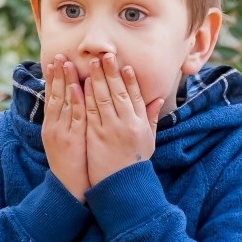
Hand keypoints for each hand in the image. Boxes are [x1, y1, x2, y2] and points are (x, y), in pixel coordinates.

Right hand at [42, 55, 88, 201]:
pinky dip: (74, 101)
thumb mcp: (63, 142)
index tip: (54, 61)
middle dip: (56, 74)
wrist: (69, 188)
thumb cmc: (70, 164)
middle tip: (58, 54)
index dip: (52, 79)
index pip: (51, 97)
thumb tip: (72, 105)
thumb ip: (66, 123)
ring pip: (62, 102)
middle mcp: (53, 126)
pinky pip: (75, 117)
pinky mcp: (72, 139)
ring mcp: (61, 132)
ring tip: (64, 63)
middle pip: (54, 96)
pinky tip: (75, 87)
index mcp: (51, 126)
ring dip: (63, 81)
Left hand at [82, 54, 164, 184]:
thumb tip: (157, 100)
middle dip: (111, 72)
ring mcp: (110, 129)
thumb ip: (151, 118)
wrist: (121, 186)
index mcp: (140, 123)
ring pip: (103, 98)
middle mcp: (127, 123)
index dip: (130, 80)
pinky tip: (83, 83)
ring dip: (97, 78)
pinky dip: (86, 96)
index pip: (136, 96)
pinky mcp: (95, 135)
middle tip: (105, 55)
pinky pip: (90, 111)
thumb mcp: (148, 141)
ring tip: (92, 62)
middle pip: (119, 92)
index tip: (125, 65)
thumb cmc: (135, 164)